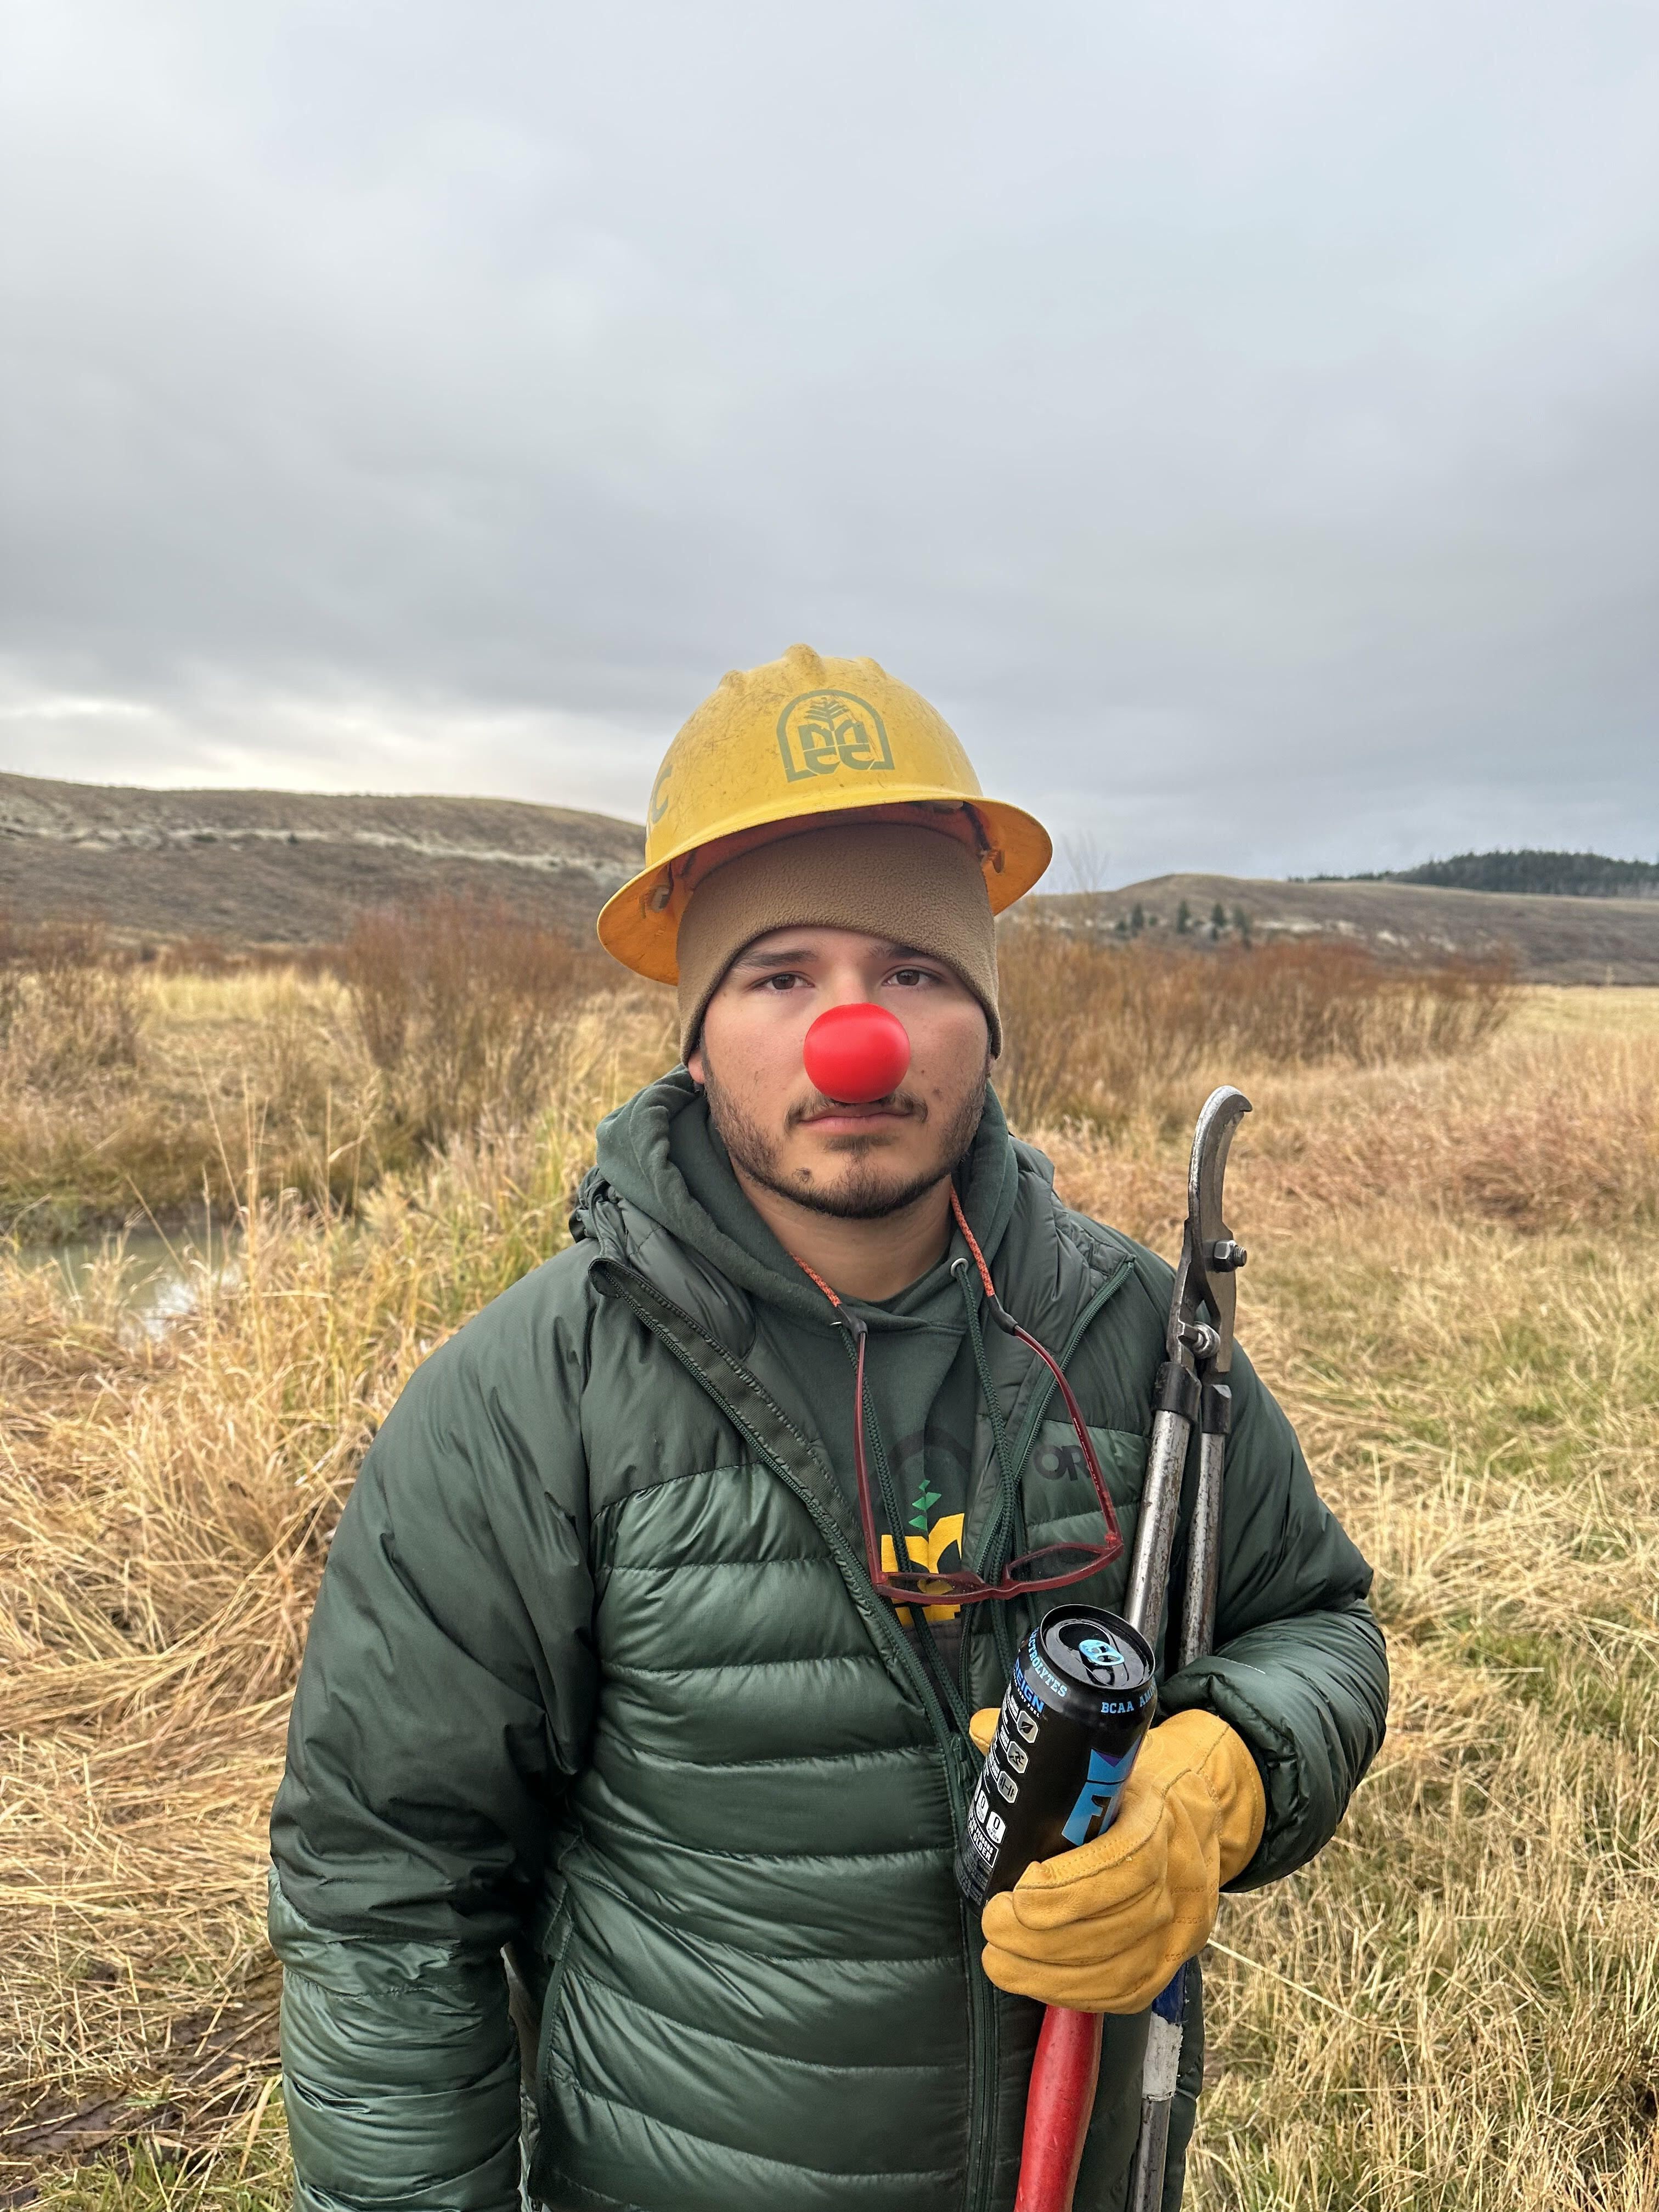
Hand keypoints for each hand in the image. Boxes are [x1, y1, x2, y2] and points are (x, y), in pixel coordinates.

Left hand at [975, 1708, 1264, 2013]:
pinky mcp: (1176, 1956)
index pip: (1129, 1863)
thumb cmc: (1137, 1778)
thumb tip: (983, 1729)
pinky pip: (1128, 1989)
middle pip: (1120, 1922)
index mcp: (1163, 1814)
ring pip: (1121, 1963)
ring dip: (1052, 1970)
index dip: (1071, 1887)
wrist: (1197, 1804)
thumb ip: (1042, 1741)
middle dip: (1047, 1935)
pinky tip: (1037, 1981)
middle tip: (993, 1925)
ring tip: (999, 1957)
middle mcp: (1183, 1873)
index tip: (1019, 1890)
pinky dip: (1078, 1992)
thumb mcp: (1103, 1751)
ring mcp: (1185, 1922)